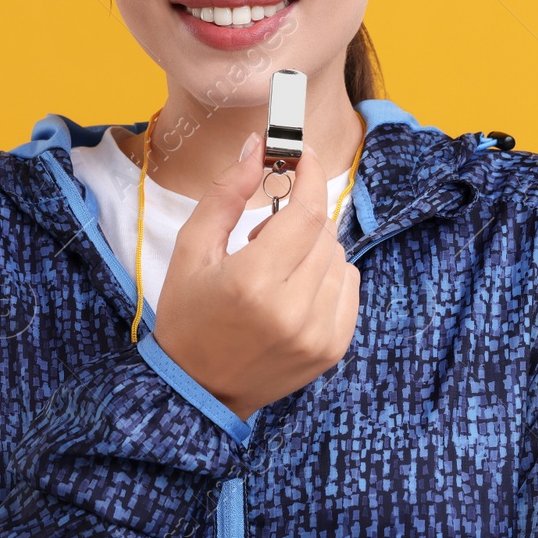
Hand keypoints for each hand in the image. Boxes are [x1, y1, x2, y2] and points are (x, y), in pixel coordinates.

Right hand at [151, 131, 361, 421]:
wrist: (199, 390)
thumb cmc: (189, 317)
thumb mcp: (192, 250)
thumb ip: (226, 194)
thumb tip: (257, 147)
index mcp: (253, 283)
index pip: (306, 213)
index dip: (310, 177)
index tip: (304, 158)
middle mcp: (293, 310)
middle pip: (323, 232)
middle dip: (300, 218)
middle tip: (263, 235)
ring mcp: (319, 334)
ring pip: (339, 257)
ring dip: (313, 248)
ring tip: (276, 268)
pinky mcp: (334, 349)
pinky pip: (349, 286)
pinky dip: (328, 275)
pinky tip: (295, 289)